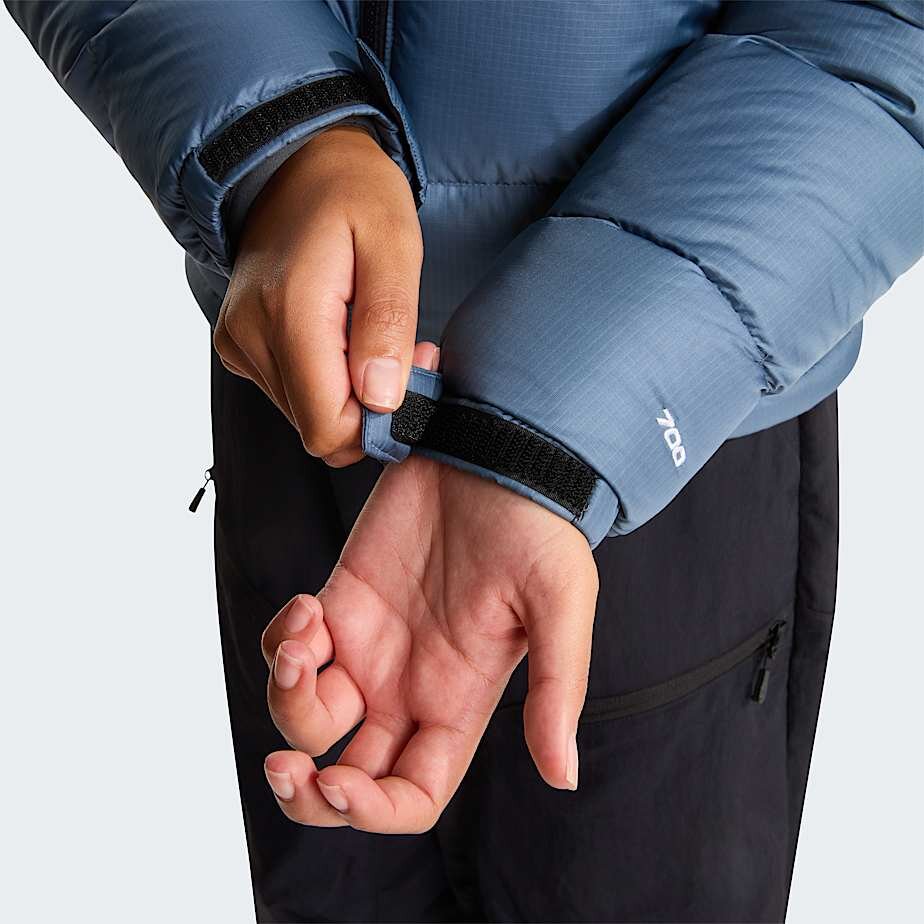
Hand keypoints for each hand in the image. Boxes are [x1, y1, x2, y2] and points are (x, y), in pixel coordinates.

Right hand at [213, 123, 436, 466]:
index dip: (380, 421)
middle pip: (318, 430)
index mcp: (289, 312)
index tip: (414, 368)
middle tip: (402, 350)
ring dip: (349, 393)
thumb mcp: (394, 244)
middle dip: (370, 407)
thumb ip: (387, 323)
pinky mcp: (237, 345)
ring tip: (370, 334)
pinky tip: (342, 336)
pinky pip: (291, 395)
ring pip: (306, 417)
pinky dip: (325, 381)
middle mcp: (249, 335)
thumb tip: (380, 400)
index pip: (328, 428)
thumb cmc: (355, 194)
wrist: (296, 161)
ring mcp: (237, 342)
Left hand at [260, 456, 598, 833]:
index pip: (413, 794)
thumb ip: (557, 691)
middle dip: (306, 790)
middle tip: (283, 767)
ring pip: (309, 713)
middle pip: (348, 775)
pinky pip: (293, 645)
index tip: (339, 782)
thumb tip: (563, 779)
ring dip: (287, 695)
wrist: (494, 454)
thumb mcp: (560, 605)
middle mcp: (410, 686)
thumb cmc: (536, 528)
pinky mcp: (343, 599)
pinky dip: (283, 639)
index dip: (372, 811)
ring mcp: (372, 645)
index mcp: (460, 703)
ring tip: (305, 643)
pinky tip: (307, 605)